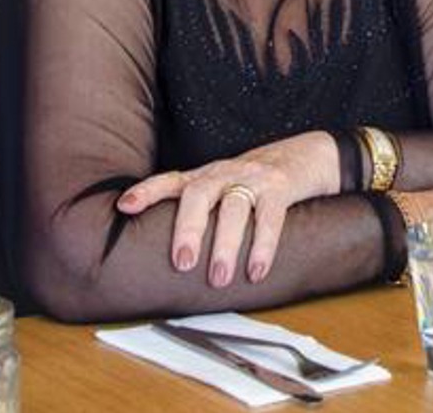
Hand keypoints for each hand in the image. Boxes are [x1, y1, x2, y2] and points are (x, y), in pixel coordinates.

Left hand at [117, 131, 338, 287]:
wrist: (307, 154)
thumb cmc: (257, 181)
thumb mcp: (224, 187)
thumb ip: (201, 211)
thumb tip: (166, 260)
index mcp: (207, 176)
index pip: (171, 180)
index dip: (147, 191)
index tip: (126, 206)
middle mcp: (226, 173)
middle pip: (199, 193)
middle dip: (188, 228)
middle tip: (183, 262)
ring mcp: (254, 178)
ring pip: (234, 207)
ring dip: (225, 244)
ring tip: (220, 278)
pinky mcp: (282, 186)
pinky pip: (271, 216)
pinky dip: (263, 245)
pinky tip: (256, 270)